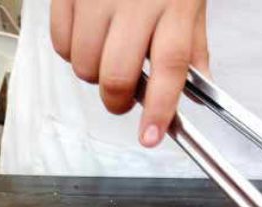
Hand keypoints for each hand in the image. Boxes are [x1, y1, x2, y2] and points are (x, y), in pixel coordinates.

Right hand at [50, 0, 208, 146]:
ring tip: (104, 55)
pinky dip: (70, 52)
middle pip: (118, 76)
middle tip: (123, 97)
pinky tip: (86, 36)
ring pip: (83, 65)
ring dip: (92, 75)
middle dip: (118, 101)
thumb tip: (202, 91)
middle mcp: (137, 1)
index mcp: (176, 6)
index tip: (151, 137)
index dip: (160, 110)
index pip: (170, 68)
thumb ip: (193, 46)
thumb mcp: (191, 0)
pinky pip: (59, 42)